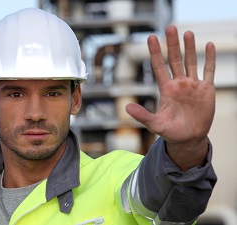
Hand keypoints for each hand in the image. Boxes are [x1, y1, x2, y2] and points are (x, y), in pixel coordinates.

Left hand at [126, 25, 215, 169]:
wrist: (188, 138)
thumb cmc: (171, 132)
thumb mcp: (155, 124)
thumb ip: (142, 116)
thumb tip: (126, 107)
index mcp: (166, 89)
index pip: (159, 66)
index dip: (154, 52)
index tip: (150, 37)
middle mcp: (178, 84)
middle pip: (174, 59)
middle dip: (172, 44)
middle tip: (170, 27)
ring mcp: (193, 85)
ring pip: (191, 62)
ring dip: (190, 48)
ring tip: (187, 33)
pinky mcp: (206, 90)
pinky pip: (208, 71)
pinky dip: (209, 59)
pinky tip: (209, 45)